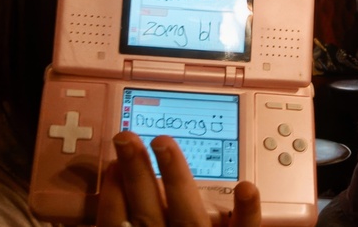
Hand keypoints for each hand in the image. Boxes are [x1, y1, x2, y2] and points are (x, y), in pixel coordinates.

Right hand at [96, 131, 260, 226]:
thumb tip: (115, 220)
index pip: (117, 224)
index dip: (112, 195)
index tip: (110, 167)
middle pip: (146, 210)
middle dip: (135, 173)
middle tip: (126, 138)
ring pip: (186, 211)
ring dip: (174, 176)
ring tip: (163, 143)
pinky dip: (245, 213)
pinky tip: (246, 186)